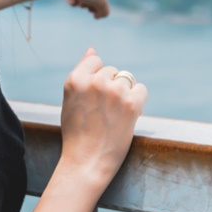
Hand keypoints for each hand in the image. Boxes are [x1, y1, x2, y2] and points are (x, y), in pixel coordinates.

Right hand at [58, 48, 146, 187]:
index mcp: (75, 79)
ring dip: (124, 94)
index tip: (94, 97)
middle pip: (112, 71)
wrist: (87, 163)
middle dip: (111, 87)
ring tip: (113, 116)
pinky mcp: (132, 103)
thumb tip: (92, 49)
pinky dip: (137, 101)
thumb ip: (81, 73)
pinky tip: (127, 116)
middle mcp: (95, 81)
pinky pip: (141, 89)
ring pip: (127, 79)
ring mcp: (114, 91)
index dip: (97, 78)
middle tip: (103, 112)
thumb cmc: (76, 133)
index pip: (95, 60)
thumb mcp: (70, 100)